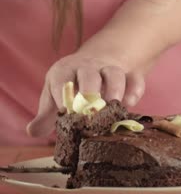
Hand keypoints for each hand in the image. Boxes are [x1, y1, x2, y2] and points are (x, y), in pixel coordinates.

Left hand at [27, 54, 144, 136]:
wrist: (97, 61)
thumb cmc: (71, 85)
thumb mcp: (55, 96)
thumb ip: (46, 115)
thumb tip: (32, 132)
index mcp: (64, 72)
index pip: (62, 80)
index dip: (64, 95)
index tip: (67, 113)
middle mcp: (87, 67)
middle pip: (89, 74)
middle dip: (90, 91)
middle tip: (91, 111)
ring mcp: (109, 69)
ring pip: (114, 73)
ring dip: (115, 89)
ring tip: (114, 106)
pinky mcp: (128, 74)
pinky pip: (134, 78)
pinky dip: (135, 90)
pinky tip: (130, 103)